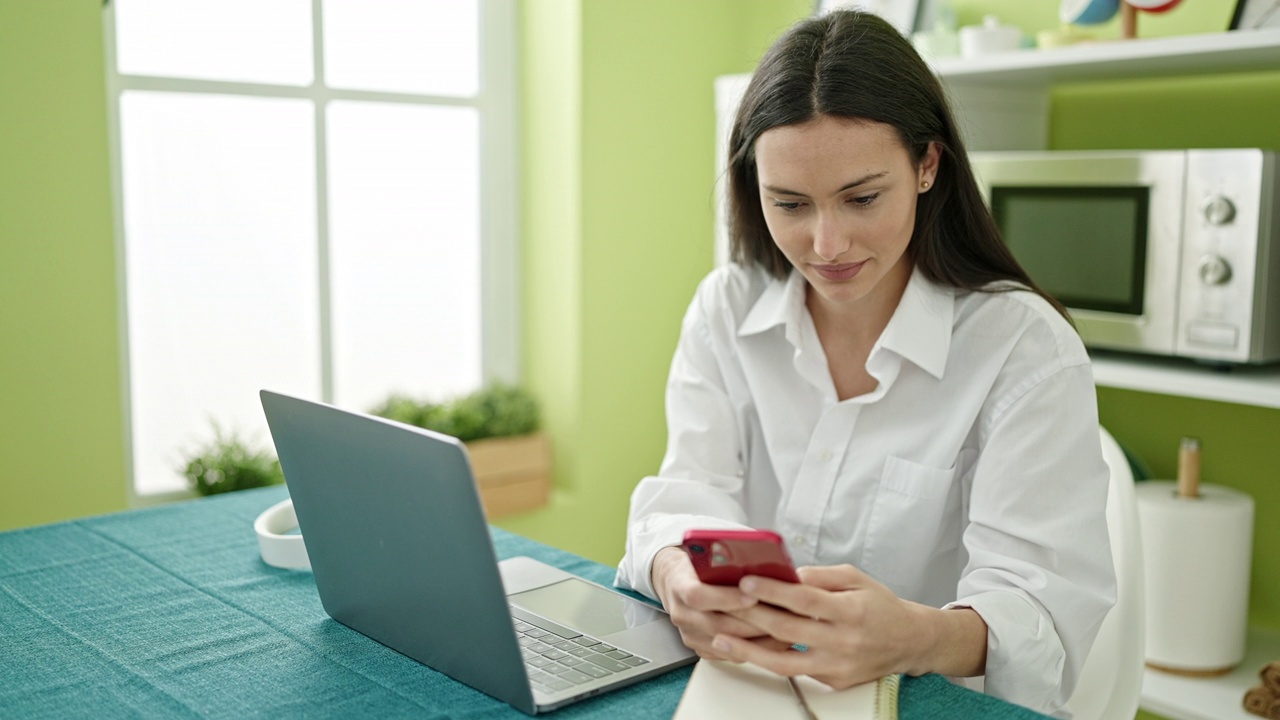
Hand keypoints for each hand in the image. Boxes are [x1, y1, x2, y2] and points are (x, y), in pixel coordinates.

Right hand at [650, 546, 770, 659]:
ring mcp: (689, 635)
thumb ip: (725, 561)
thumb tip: (761, 563)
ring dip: (758, 640)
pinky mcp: (700, 648)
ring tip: (784, 630)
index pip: (698, 596)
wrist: (676, 582)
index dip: (726, 598)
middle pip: (717, 626)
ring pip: (727, 645)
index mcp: (678, 586)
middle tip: (780, 617)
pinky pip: (730, 656)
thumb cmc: (698, 566)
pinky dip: (754, 650)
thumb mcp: (706, 555)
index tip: (753, 595)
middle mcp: (681, 614)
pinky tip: (775, 642)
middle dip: (752, 622)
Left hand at [712, 564, 986, 688]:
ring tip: (721, 641)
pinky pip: (795, 672)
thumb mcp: (856, 578)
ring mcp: (838, 667)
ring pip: (785, 662)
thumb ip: (821, 576)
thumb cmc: (879, 606)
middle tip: (723, 605)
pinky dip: (769, 661)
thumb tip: (787, 574)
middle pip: (788, 630)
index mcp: (850, 611)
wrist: (909, 642)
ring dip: (749, 651)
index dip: (773, 591)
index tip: (746, 582)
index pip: (804, 600)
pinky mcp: (834, 682)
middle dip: (752, 616)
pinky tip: (747, 651)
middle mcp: (844, 642)